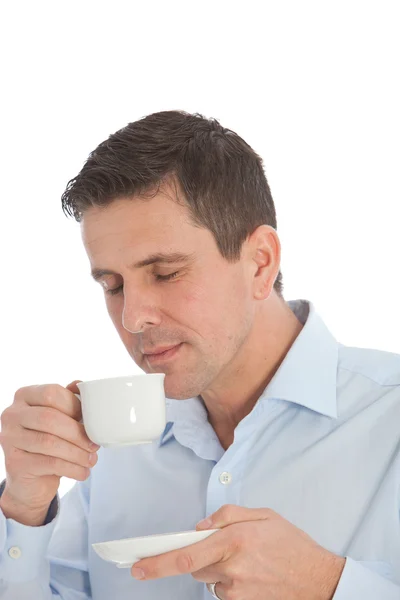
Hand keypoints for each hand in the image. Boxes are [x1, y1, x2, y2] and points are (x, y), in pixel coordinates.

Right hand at [0, 381, 98, 525]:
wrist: (32, 480)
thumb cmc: (51, 442)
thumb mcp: (61, 417)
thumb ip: (69, 400)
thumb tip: (80, 385)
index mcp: (24, 396)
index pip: (51, 393)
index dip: (75, 405)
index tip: (92, 420)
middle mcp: (12, 414)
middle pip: (49, 418)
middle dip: (77, 432)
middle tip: (94, 444)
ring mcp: (10, 438)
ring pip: (49, 442)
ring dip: (77, 453)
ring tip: (91, 459)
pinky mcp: (14, 463)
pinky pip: (49, 463)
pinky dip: (71, 468)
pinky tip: (83, 471)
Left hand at [131, 504, 345, 599]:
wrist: (319, 579)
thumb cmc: (292, 544)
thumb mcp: (263, 515)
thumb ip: (228, 515)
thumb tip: (201, 526)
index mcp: (235, 541)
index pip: (186, 556)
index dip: (158, 563)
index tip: (137, 567)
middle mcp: (232, 569)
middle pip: (195, 566)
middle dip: (199, 556)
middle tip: (226, 549)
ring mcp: (237, 592)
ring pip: (210, 579)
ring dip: (218, 568)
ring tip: (249, 560)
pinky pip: (223, 591)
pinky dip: (229, 581)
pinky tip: (252, 574)